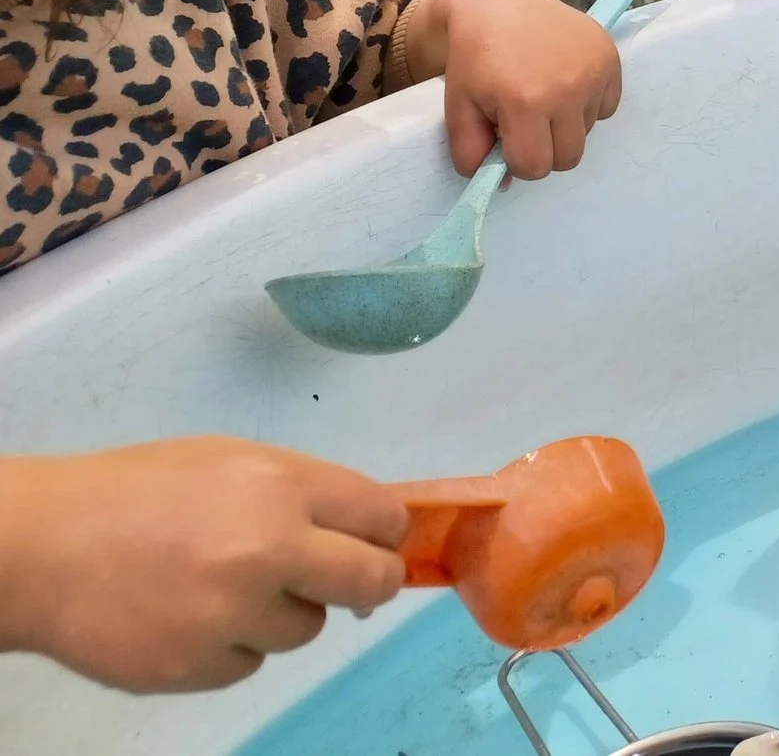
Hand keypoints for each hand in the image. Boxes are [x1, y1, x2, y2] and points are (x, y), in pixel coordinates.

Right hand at [0, 439, 406, 692]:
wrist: (43, 549)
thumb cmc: (138, 492)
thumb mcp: (229, 461)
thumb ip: (301, 492)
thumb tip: (365, 527)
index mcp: (280, 488)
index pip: (381, 516)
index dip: (384, 532)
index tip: (377, 542)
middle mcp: (269, 551)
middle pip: (372, 581)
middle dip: (370, 582)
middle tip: (347, 582)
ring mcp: (234, 616)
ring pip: (306, 628)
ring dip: (282, 613)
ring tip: (224, 589)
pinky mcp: (200, 668)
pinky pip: (249, 662)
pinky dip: (231, 646)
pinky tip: (189, 617)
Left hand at [401, 0, 623, 179]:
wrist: (500, 3)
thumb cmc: (475, 59)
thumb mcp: (459, 108)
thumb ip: (471, 154)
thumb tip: (505, 184)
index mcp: (526, 101)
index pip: (535, 167)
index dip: (517, 160)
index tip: (506, 139)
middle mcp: (567, 88)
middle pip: (569, 158)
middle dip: (545, 149)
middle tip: (526, 122)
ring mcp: (593, 71)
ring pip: (587, 132)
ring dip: (565, 124)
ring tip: (543, 93)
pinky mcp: (610, 58)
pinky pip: (606, 107)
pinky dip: (587, 104)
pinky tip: (564, 80)